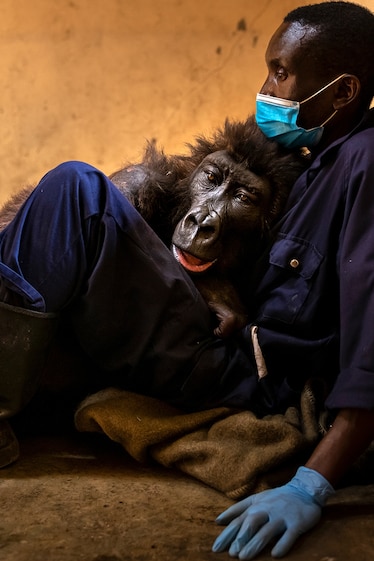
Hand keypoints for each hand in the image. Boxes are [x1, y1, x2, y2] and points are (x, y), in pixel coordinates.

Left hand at [212, 467, 334, 558]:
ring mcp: (282, 516)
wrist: (304, 490)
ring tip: (244, 557)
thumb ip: (237, 509)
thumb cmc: (276, 498)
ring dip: (255, 544)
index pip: (238, 520)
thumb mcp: (255, 499)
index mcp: (256, 506)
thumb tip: (218, 521)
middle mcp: (267, 510)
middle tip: (232, 554)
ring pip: (267, 531)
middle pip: (251, 524)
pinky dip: (282, 544)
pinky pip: (289, 535)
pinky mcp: (297, 522)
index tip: (216, 548)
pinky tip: (275, 555)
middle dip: (240, 538)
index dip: (227, 534)